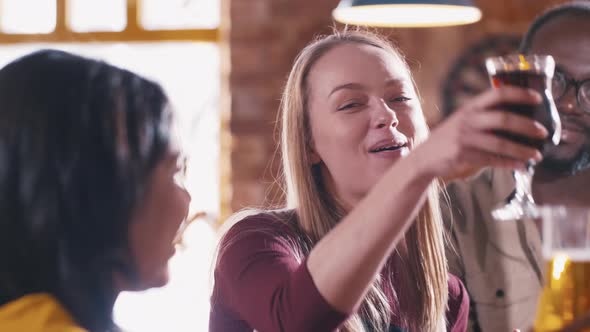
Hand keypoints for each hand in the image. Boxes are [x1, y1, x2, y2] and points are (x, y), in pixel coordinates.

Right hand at [416, 86, 547, 179]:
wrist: (424, 157)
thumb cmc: (450, 138)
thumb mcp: (463, 120)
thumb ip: (484, 116)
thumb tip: (520, 119)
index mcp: (470, 107)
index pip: (498, 93)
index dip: (520, 94)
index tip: (537, 98)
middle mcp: (468, 120)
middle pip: (503, 119)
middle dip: (527, 126)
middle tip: (543, 132)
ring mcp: (465, 138)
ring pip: (500, 143)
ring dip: (522, 150)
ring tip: (537, 154)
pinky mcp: (463, 155)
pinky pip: (492, 160)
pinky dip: (509, 163)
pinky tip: (521, 165)